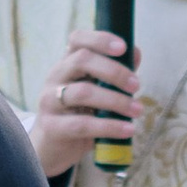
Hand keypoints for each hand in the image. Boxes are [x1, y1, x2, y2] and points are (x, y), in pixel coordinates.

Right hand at [28, 33, 143, 179]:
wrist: (53, 148)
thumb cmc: (78, 114)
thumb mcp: (95, 90)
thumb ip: (113, 73)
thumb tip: (135, 53)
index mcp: (67, 63)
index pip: (77, 39)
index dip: (100, 39)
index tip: (123, 47)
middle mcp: (55, 77)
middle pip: (81, 61)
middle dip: (114, 71)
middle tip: (136, 85)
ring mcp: (50, 101)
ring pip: (83, 93)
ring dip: (116, 100)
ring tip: (137, 110)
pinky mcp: (52, 126)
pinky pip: (82, 124)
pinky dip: (109, 126)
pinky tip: (127, 130)